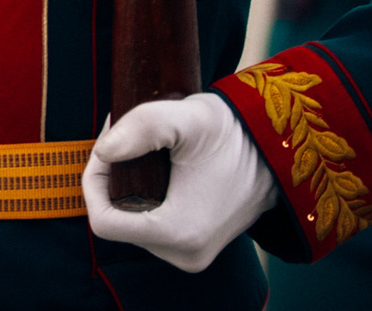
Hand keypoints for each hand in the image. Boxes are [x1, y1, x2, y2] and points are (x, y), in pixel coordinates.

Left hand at [81, 93, 280, 272]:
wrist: (277, 150)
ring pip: (133, 225)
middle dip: (110, 180)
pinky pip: (153, 227)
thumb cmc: (234, 132)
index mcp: (179, 232)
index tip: (105, 149)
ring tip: (140, 152)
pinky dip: (145, 199)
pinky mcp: (198, 248)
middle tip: (121, 140)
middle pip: (118, 222)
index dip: (93, 183)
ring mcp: (193, 255)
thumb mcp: (187, 117)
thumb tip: (104, 151)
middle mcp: (186, 254)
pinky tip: (155, 170)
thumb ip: (140, 127)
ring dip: (127, 188)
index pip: (104, 221)